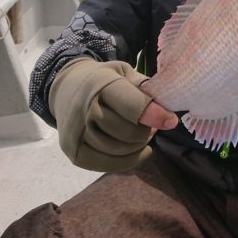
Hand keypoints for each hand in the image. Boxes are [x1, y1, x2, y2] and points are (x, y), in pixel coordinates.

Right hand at [49, 58, 176, 171]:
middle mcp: (85, 109)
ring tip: (144, 134)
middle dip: (147, 131)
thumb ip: (143, 87)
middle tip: (152, 124)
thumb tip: (167, 109)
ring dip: (139, 145)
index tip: (171, 121)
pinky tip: (139, 150)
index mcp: (101, 84)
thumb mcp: (123, 72)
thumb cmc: (103, 79)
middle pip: (128, 132)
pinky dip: (129, 160)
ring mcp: (77, 133)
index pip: (131, 104)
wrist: (66, 88)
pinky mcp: (74, 152)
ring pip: (119, 150)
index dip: (154, 115)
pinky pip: (108, 165)